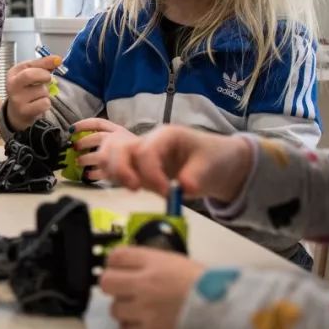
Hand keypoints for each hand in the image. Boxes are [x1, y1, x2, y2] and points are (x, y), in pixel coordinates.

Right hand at [4, 55, 60, 130]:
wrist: (17, 112)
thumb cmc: (26, 90)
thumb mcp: (30, 74)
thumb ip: (43, 65)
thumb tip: (57, 59)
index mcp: (13, 73)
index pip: (29, 64)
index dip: (45, 62)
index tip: (57, 61)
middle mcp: (12, 85)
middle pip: (30, 75)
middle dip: (44, 76)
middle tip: (48, 79)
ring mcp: (17, 99)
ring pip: (42, 91)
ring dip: (46, 93)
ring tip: (38, 96)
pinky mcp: (24, 111)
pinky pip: (44, 103)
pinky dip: (46, 103)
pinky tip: (38, 104)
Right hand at [77, 124, 253, 201]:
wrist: (219, 162)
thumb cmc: (214, 158)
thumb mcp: (210, 166)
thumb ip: (195, 177)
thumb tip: (181, 189)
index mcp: (165, 136)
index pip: (146, 151)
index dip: (151, 174)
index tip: (166, 193)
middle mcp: (148, 142)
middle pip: (118, 147)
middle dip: (121, 169)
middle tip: (136, 189)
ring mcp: (140, 154)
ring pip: (109, 156)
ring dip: (114, 173)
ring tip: (133, 188)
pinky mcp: (137, 168)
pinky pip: (114, 168)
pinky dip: (114, 177)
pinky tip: (129, 188)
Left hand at [99, 246, 204, 328]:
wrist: (226, 315)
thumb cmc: (208, 287)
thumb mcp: (179, 263)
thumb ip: (153, 264)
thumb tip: (133, 267)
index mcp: (153, 263)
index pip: (116, 256)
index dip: (115, 263)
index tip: (120, 269)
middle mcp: (143, 285)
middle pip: (107, 282)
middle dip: (113, 286)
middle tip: (125, 291)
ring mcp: (143, 311)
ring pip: (115, 309)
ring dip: (125, 310)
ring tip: (142, 311)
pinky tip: (147, 325)